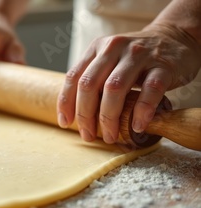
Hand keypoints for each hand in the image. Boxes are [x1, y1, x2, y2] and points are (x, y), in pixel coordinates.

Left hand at [57, 24, 200, 143]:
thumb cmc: (136, 58)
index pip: (74, 77)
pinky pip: (150, 90)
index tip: (65, 123)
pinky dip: (141, 111)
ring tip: (110, 136)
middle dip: (85, 115)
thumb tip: (74, 114)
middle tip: (88, 135)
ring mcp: (140, 55)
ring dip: (109, 117)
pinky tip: (137, 126)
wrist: (176, 37)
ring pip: (115, 88)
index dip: (66, 103)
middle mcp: (115, 48)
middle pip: (90, 85)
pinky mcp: (164, 66)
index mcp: (97, 48)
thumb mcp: (110, 59)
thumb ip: (93, 78)